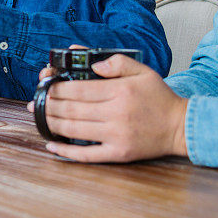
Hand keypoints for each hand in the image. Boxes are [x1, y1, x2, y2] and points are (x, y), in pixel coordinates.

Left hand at [31, 54, 188, 162]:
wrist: (181, 126)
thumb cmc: (159, 98)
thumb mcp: (142, 71)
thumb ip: (116, 62)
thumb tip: (91, 62)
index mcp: (120, 91)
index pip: (79, 88)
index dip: (58, 88)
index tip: (46, 85)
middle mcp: (116, 114)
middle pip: (72, 109)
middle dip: (49, 105)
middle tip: (36, 102)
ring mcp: (117, 135)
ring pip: (75, 130)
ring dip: (52, 124)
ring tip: (40, 118)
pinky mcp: (119, 153)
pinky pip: (87, 154)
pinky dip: (66, 152)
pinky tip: (51, 146)